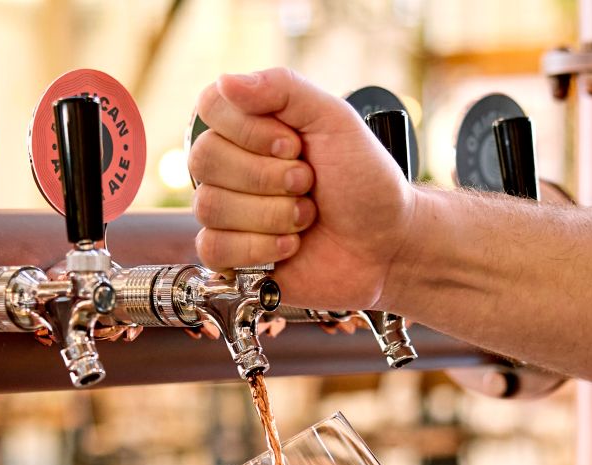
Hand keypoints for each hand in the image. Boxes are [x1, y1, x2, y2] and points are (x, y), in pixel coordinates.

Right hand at [188, 68, 414, 310]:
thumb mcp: (335, 119)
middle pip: (205, 159)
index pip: (211, 108)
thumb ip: (284, 89)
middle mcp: (233, 165)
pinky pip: (212, 248)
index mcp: (252, 125)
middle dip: (268, 176)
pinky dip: (258, 248)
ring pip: (210, 206)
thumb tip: (226, 81)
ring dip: (272, 215)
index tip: (293, 144)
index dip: (249, 130)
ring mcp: (229, 211)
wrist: (386, 242)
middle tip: (307, 182)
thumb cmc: (364, 181)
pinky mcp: (230, 255)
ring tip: (306, 217)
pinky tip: (289, 246)